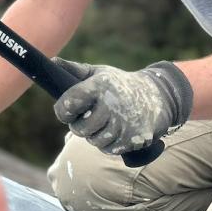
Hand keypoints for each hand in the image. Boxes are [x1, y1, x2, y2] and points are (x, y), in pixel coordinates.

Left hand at [52, 58, 192, 156]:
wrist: (157, 96)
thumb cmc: (119, 85)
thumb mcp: (99, 73)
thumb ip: (74, 70)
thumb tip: (53, 61)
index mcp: (99, 86)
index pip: (69, 103)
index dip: (63, 110)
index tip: (66, 111)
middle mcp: (111, 104)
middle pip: (80, 128)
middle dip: (79, 125)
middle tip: (88, 117)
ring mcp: (124, 123)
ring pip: (95, 141)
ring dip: (95, 135)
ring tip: (102, 123)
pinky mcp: (134, 139)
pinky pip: (110, 149)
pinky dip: (109, 143)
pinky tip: (115, 130)